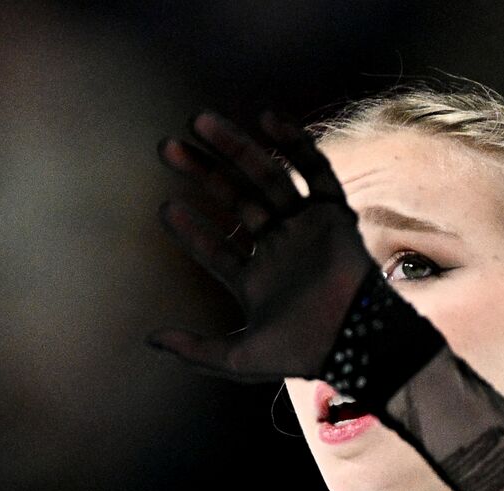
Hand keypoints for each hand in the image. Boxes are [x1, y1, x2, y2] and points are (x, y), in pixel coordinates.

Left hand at [148, 109, 377, 382]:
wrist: (353, 338)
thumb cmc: (300, 351)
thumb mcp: (237, 359)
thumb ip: (195, 351)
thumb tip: (150, 341)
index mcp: (256, 279)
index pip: (216, 247)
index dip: (190, 229)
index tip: (165, 207)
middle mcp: (279, 248)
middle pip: (235, 200)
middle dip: (203, 173)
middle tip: (167, 147)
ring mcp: (305, 228)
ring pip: (267, 177)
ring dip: (235, 147)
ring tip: (199, 121)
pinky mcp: (333, 214)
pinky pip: (315, 171)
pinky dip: (296, 144)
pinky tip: (266, 118)